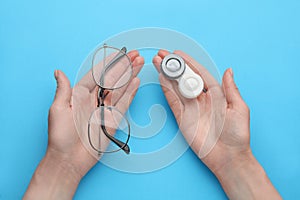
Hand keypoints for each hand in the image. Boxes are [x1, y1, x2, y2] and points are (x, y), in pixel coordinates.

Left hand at [24, 50, 143, 199]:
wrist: (69, 159)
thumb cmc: (60, 136)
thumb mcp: (58, 110)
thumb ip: (63, 90)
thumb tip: (58, 72)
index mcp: (80, 95)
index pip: (97, 74)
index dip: (108, 63)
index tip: (118, 53)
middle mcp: (94, 99)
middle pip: (112, 79)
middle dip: (124, 66)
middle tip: (135, 55)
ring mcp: (105, 109)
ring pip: (120, 88)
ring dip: (130, 75)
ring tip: (139, 63)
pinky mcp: (113, 120)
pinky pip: (124, 103)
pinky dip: (131, 92)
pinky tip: (136, 81)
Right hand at [153, 50, 280, 198]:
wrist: (228, 156)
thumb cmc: (237, 134)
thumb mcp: (239, 108)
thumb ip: (231, 89)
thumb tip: (229, 71)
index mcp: (216, 94)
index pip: (199, 73)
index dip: (189, 63)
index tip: (178, 54)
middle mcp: (201, 99)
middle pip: (185, 78)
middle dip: (174, 66)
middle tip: (162, 55)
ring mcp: (190, 108)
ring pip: (176, 87)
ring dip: (167, 75)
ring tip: (158, 63)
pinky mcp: (182, 118)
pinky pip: (173, 101)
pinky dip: (166, 90)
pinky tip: (161, 79)